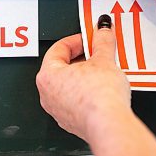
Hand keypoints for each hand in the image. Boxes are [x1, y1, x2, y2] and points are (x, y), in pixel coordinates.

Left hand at [36, 22, 130, 140]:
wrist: (109, 124)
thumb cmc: (98, 97)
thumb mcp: (104, 59)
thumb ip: (102, 41)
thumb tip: (102, 31)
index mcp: (47, 76)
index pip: (58, 48)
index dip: (77, 39)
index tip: (90, 38)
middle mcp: (48, 94)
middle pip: (62, 67)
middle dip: (82, 57)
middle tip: (98, 51)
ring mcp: (58, 110)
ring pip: (70, 85)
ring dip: (85, 75)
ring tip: (104, 70)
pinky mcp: (72, 122)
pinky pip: (77, 100)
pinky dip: (88, 92)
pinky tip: (103, 89)